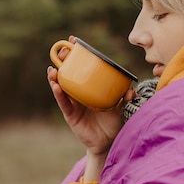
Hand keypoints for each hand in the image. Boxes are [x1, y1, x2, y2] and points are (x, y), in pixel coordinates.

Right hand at [47, 36, 135, 157]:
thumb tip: (131, 88)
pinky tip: (56, 86)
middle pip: (68, 74)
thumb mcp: (120, 108)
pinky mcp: (70, 114)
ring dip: (55, 78)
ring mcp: (73, 103)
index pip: (82, 68)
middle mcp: (79, 94)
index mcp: (89, 89)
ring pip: (61, 88)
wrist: (107, 142)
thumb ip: (124, 98)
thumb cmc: (112, 123)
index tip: (73, 41)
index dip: (77, 55)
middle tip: (61, 52)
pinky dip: (59, 94)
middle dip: (62, 63)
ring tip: (52, 69)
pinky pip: (64, 102)